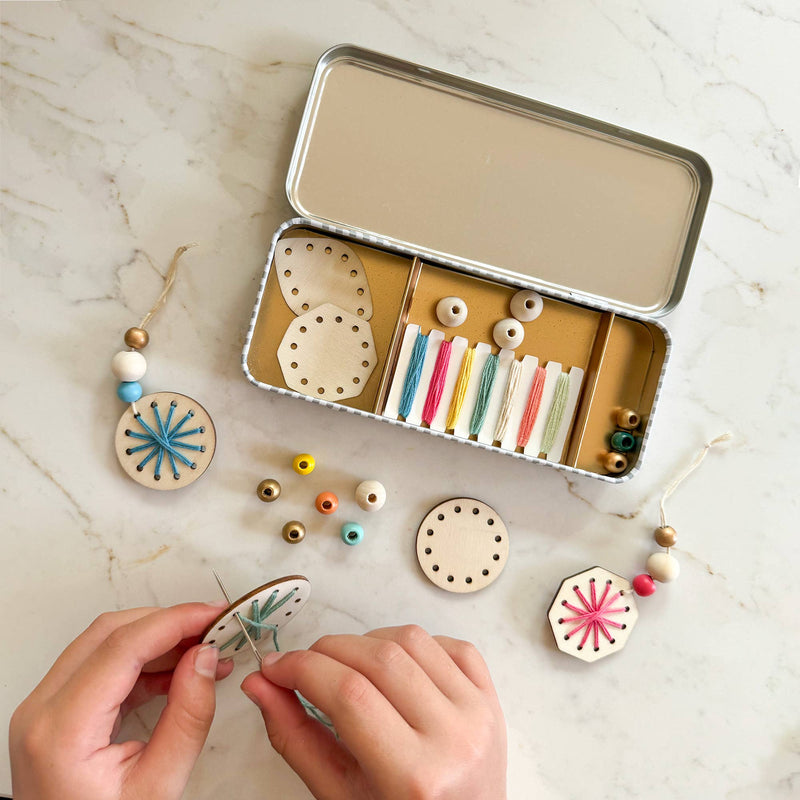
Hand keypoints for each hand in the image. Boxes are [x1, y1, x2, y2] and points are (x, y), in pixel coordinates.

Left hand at [9, 603, 234, 799]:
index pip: (122, 647)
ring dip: (158, 640)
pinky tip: (180, 671)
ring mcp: (44, 710)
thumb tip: (206, 658)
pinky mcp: (56, 713)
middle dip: (168, 623)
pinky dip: (143, 661)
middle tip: (214, 627)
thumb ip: (187, 718)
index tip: (215, 614)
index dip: (174, 621)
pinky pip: (102, 667)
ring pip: (105, 643)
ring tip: (205, 651)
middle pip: (109, 634)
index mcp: (61, 730)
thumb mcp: (159, 786)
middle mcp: (42, 710)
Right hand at [241, 625, 506, 799]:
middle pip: (379, 659)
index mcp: (414, 777)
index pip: (349, 694)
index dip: (302, 669)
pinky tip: (396, 667)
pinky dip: (415, 644)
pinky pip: (452, 644)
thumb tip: (260, 684)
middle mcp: (454, 739)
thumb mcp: (339, 796)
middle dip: (328, 650)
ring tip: (347, 667)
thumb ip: (295, 739)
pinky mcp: (492, 698)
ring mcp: (479, 713)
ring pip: (413, 639)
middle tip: (303, 667)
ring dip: (368, 641)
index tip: (275, 668)